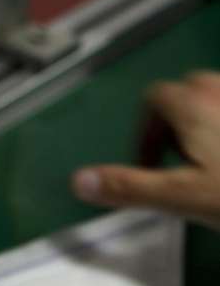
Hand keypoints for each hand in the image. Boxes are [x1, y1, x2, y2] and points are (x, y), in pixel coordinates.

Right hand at [72, 71, 219, 228]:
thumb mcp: (182, 196)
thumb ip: (129, 187)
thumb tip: (79, 181)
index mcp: (194, 105)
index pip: (155, 96)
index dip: (145, 130)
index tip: (149, 163)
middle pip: (187, 89)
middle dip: (176, 120)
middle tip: (179, 158)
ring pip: (215, 98)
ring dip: (204, 120)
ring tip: (208, 157)